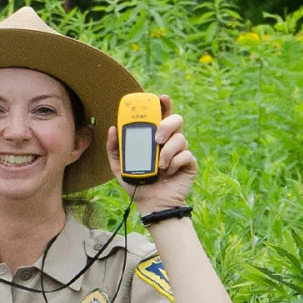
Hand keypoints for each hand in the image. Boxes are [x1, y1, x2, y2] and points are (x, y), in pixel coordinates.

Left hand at [107, 95, 196, 211]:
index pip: (161, 116)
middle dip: (168, 124)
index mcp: (155, 138)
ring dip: (168, 151)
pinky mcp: (189, 164)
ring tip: (159, 165)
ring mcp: (181, 152)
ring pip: (181, 138)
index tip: (161, 98)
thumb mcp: (120, 166)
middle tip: (157, 138)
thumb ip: (115, 148)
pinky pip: (186, 155)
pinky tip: (168, 172)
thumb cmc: (137, 184)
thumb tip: (113, 128)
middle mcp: (169, 142)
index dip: (164, 105)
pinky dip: (175, 163)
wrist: (151, 204)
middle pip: (176, 120)